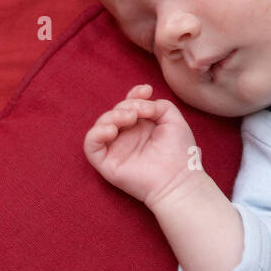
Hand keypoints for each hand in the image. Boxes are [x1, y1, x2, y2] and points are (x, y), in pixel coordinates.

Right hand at [84, 84, 201, 207]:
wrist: (178, 180)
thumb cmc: (179, 152)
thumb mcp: (173, 119)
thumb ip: (158, 104)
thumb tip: (142, 103)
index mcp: (141, 126)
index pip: (129, 105)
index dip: (134, 94)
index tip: (147, 90)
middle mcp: (127, 136)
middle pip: (116, 111)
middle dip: (127, 105)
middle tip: (143, 111)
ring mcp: (115, 149)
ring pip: (101, 124)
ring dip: (113, 115)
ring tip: (130, 118)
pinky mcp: (106, 163)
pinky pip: (90, 144)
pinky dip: (97, 133)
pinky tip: (112, 130)